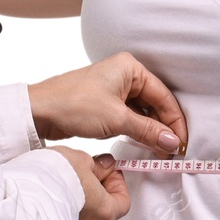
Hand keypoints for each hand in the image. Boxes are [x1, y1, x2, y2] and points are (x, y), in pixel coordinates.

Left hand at [29, 52, 188, 156]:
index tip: (180, 142)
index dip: (174, 121)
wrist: (39, 111)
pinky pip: (130, 117)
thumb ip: (148, 131)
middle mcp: (124, 74)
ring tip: (160, 152)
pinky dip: (138, 131)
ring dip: (151, 131)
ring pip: (143, 112)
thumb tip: (172, 142)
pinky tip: (144, 145)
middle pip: (155, 103)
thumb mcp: (116, 119)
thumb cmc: (73, 104)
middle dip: (164, 127)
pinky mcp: (105, 104)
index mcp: (130, 68)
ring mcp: (114, 89)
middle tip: (172, 151)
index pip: (163, 96)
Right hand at [49, 148, 129, 219]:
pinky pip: (64, 217)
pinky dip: (63, 204)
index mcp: (105, 212)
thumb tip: (104, 165)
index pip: (123, 202)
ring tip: (65, 177)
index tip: (108, 169)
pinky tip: (53, 188)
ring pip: (82, 213)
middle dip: (96, 187)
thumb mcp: (81, 159)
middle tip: (86, 169)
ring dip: (78, 196)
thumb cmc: (55, 178)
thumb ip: (97, 165)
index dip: (117, 183)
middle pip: (102, 207)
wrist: (22, 194)